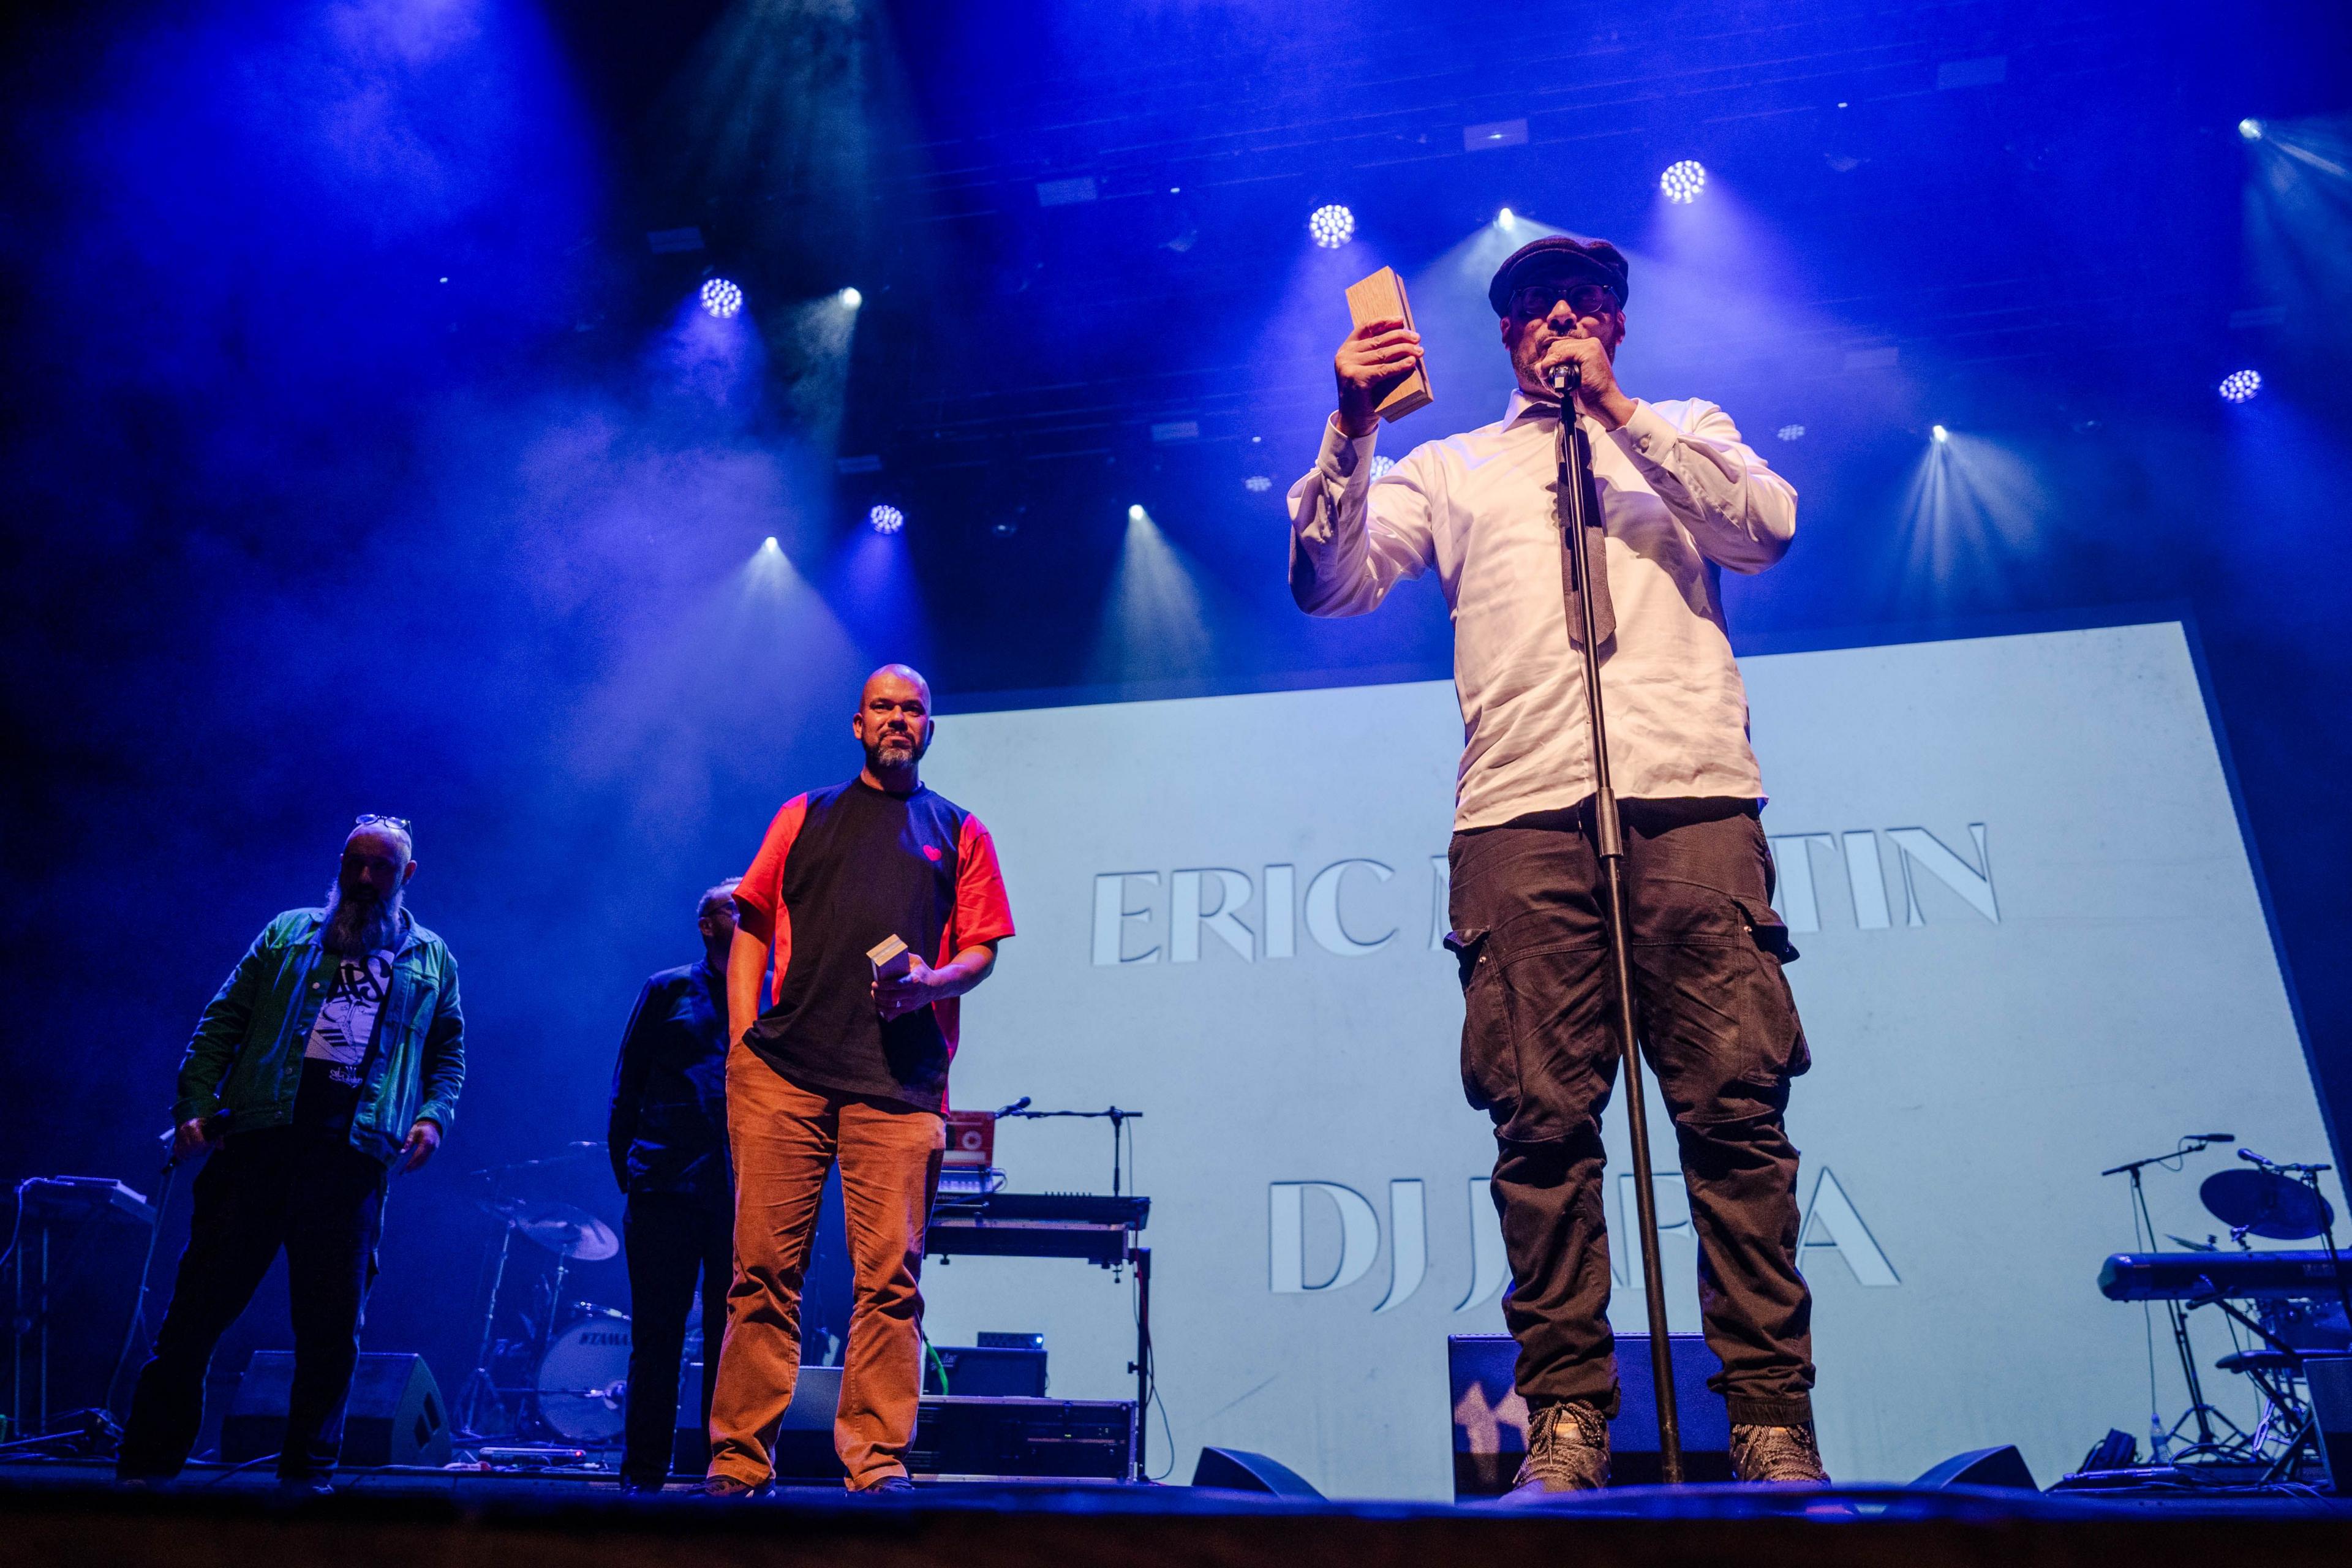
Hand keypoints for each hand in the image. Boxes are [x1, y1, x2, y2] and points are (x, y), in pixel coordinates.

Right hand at [172, 1116, 221, 1161]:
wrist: (192, 1119)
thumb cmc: (203, 1124)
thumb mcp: (212, 1127)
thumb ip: (218, 1137)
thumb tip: (221, 1147)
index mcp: (193, 1125)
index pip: (198, 1142)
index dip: (205, 1146)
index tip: (208, 1145)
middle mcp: (184, 1130)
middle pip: (191, 1147)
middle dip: (199, 1151)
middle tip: (204, 1149)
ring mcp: (179, 1135)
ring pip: (183, 1150)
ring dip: (191, 1153)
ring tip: (198, 1151)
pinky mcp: (176, 1140)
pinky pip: (177, 1151)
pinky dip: (182, 1155)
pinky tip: (187, 1157)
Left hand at [397, 1119, 441, 1174]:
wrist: (434, 1126)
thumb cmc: (421, 1128)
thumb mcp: (413, 1132)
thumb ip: (408, 1142)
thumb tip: (401, 1153)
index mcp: (427, 1142)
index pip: (418, 1155)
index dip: (411, 1163)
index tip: (404, 1168)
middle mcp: (432, 1148)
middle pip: (421, 1161)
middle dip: (412, 1168)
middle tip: (402, 1173)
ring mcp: (433, 1151)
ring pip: (424, 1162)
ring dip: (415, 1168)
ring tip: (406, 1172)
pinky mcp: (433, 1153)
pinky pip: (426, 1161)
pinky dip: (419, 1166)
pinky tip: (412, 1169)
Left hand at [873, 955, 943, 1021]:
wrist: (935, 987)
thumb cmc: (923, 972)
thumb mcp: (917, 961)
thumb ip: (905, 957)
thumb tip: (890, 953)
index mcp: (914, 980)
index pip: (896, 985)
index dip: (883, 985)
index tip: (875, 983)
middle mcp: (913, 993)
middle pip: (891, 996)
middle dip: (878, 994)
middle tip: (873, 988)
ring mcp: (911, 1002)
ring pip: (891, 1005)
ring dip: (880, 1001)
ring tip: (874, 995)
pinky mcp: (910, 1008)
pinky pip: (894, 1012)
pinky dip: (885, 1009)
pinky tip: (879, 1005)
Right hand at [1334, 317, 1422, 438]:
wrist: (1354, 421)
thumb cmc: (1367, 394)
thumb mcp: (1368, 370)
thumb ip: (1378, 355)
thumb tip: (1406, 340)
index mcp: (1346, 349)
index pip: (1366, 327)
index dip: (1384, 322)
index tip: (1401, 320)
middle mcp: (1344, 355)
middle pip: (1378, 340)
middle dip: (1400, 337)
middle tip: (1417, 338)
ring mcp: (1348, 367)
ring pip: (1382, 354)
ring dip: (1404, 350)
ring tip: (1419, 351)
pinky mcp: (1356, 380)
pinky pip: (1383, 370)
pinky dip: (1399, 366)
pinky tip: (1411, 363)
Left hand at [1534, 335, 1634, 429]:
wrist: (1604, 404)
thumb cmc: (1590, 396)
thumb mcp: (1567, 383)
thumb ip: (1552, 374)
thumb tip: (1539, 366)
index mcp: (1586, 350)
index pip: (1560, 348)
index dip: (1550, 361)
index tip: (1547, 376)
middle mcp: (1589, 345)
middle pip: (1557, 346)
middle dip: (1548, 362)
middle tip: (1547, 378)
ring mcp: (1590, 346)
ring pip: (1558, 348)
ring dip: (1548, 363)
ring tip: (1549, 378)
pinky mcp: (1589, 351)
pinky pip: (1562, 352)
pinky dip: (1552, 363)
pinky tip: (1551, 373)